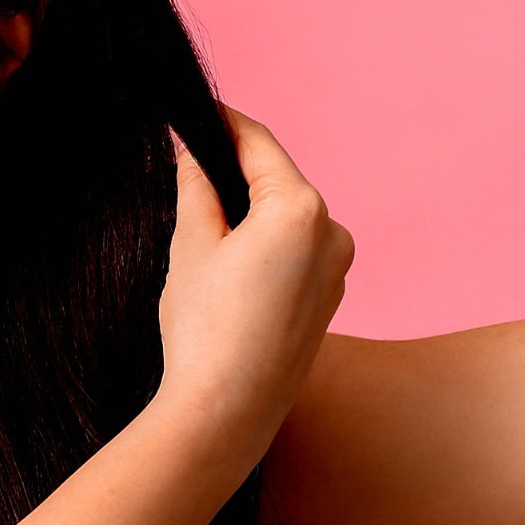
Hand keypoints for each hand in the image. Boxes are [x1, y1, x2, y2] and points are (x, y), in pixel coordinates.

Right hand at [156, 109, 353, 443]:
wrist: (226, 412)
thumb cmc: (205, 330)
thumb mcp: (191, 245)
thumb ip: (197, 187)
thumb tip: (197, 154)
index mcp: (301, 209)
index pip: (258, 145)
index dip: (223, 123)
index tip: (197, 111)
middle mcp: (333, 233)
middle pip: (276, 181)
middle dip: (235, 174)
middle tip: (186, 173)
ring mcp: (338, 269)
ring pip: (286, 219)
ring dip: (250, 214)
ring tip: (202, 233)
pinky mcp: (330, 299)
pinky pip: (296, 254)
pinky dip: (265, 247)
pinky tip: (228, 272)